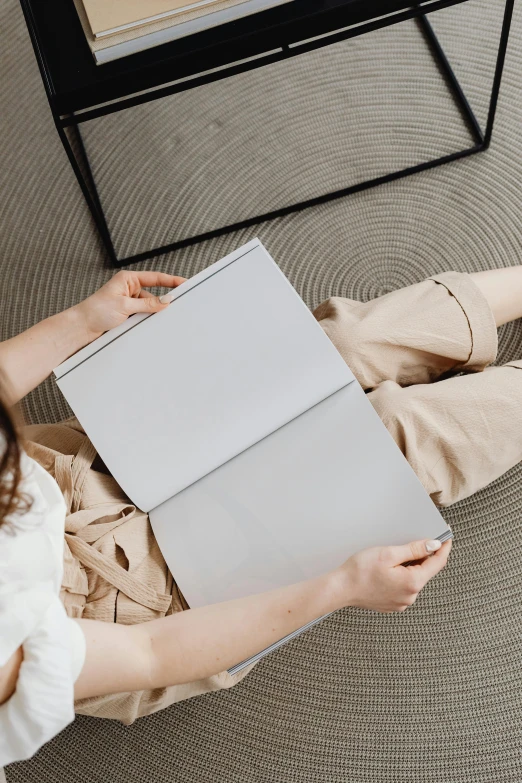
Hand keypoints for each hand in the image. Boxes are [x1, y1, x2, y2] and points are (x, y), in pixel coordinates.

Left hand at [74, 270, 185, 340]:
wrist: (82, 327)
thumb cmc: (96, 310)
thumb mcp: (125, 305)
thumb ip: (148, 303)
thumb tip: (166, 300)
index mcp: (128, 279)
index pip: (155, 278)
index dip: (172, 280)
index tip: (185, 283)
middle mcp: (129, 288)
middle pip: (154, 293)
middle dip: (164, 300)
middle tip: (179, 304)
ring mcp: (129, 301)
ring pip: (150, 306)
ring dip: (154, 313)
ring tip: (158, 319)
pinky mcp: (128, 313)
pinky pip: (143, 315)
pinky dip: (148, 319)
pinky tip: (149, 324)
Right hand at [332, 538, 451, 612]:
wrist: (341, 589)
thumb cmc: (360, 571)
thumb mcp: (389, 553)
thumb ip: (414, 550)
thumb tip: (434, 545)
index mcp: (413, 582)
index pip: (437, 563)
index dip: (444, 548)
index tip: (447, 536)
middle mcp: (410, 595)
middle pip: (426, 571)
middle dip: (424, 555)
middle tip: (414, 540)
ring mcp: (402, 602)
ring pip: (414, 578)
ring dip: (411, 565)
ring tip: (394, 555)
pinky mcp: (393, 603)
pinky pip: (404, 586)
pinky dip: (402, 575)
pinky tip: (389, 568)